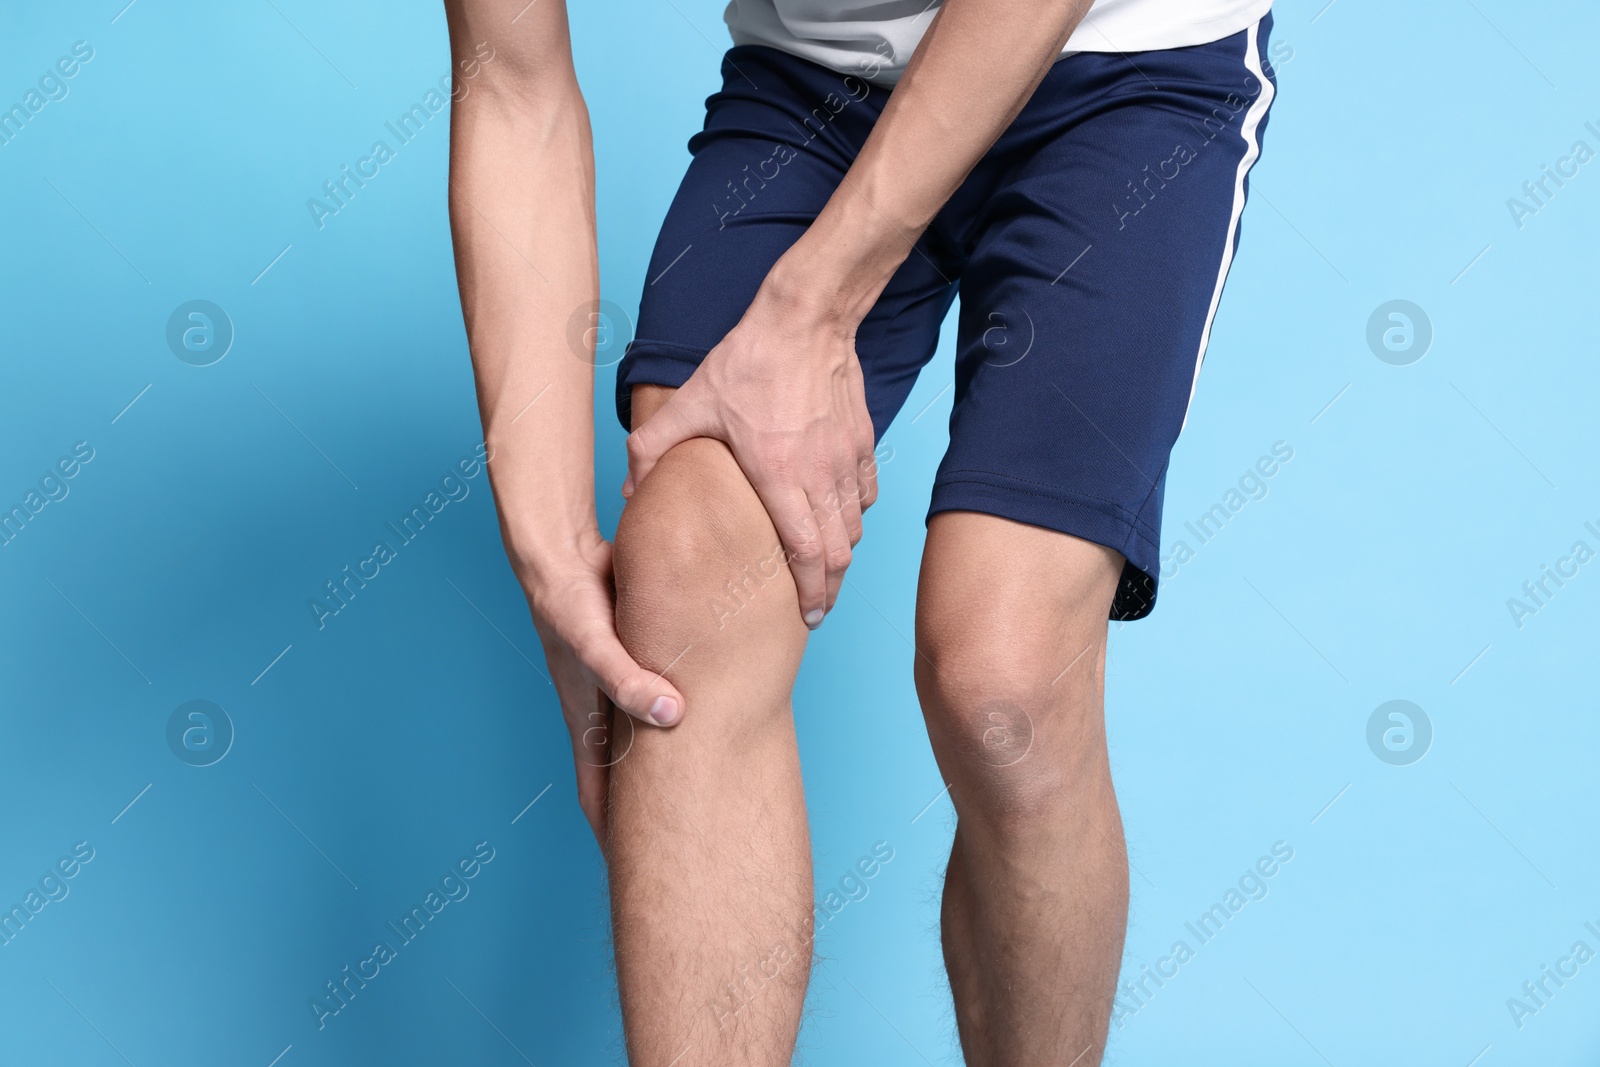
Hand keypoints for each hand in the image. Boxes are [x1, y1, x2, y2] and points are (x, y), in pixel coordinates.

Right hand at [520, 529, 686, 844]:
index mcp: (586, 724)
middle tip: (691, 847)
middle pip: (626, 781)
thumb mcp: (595, 646)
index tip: (642, 875)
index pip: (598, 797)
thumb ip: (629, 681)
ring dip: (669, 768)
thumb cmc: (567, 604)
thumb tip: (675, 716)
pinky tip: (713, 718)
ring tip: (710, 795)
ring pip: (648, 743)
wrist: (559, 553)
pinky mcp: (639, 659)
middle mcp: (602, 713)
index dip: (617, 837)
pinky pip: (662, 699)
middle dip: (650, 816)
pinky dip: (681, 718)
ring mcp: (619, 688)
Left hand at [622, 286, 878, 627]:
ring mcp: (847, 457)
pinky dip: (855, 515)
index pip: (806, 552)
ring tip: (825, 571)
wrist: (805, 317)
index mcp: (779, 474)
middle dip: (831, 588)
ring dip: (843, 553)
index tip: (807, 616)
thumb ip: (652, 450)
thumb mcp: (690, 403)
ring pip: (856, 525)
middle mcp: (821, 472)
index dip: (811, 592)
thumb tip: (628, 492)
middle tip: (817, 608)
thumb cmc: (747, 361)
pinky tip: (838, 518)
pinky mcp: (863, 440)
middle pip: (840, 551)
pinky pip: (866, 493)